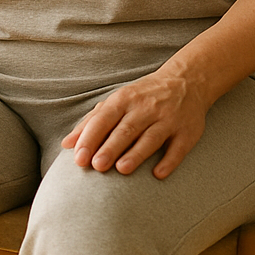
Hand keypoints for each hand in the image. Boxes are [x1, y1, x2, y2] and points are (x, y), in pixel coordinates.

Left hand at [61, 68, 208, 179]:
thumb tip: (67, 144)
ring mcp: (168, 119)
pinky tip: (158, 174)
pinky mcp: (187, 132)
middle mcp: (146, 108)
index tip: (79, 159)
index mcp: (124, 100)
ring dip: (137, 154)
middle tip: (97, 166)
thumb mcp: (117, 102)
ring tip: (122, 169)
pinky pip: (179, 148)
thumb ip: (91, 122)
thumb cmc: (143, 96)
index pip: (104, 119)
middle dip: (111, 147)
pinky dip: (169, 161)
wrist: (187, 80)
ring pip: (151, 138)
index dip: (90, 138)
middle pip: (126, 130)